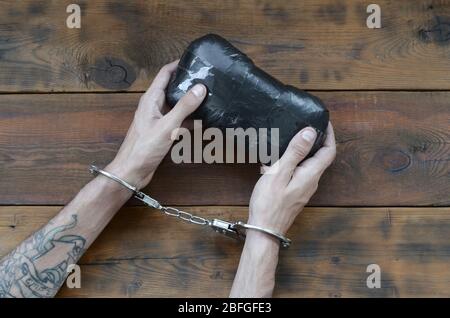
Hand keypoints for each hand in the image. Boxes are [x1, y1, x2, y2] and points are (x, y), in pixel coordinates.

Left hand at [106, 61, 206, 188]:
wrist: (132, 171)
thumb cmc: (144, 148)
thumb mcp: (167, 125)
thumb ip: (184, 106)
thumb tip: (200, 87)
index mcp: (151, 99)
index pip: (164, 74)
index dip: (178, 64)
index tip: (194, 60)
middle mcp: (153, 106)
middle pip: (172, 88)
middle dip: (187, 83)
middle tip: (206, 79)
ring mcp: (157, 120)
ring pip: (176, 106)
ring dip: (190, 103)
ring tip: (209, 98)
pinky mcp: (161, 132)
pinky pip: (178, 121)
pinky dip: (189, 120)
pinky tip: (202, 122)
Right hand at [247, 122, 335, 237]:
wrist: (264, 230)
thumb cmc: (270, 202)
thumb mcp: (280, 173)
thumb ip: (295, 152)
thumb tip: (310, 132)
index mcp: (311, 175)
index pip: (329, 151)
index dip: (329, 135)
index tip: (323, 121)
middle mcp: (311, 182)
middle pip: (320, 157)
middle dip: (315, 140)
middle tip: (303, 126)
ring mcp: (303, 189)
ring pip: (308, 165)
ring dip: (301, 152)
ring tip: (287, 140)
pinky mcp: (295, 194)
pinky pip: (298, 173)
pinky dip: (291, 163)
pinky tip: (276, 161)